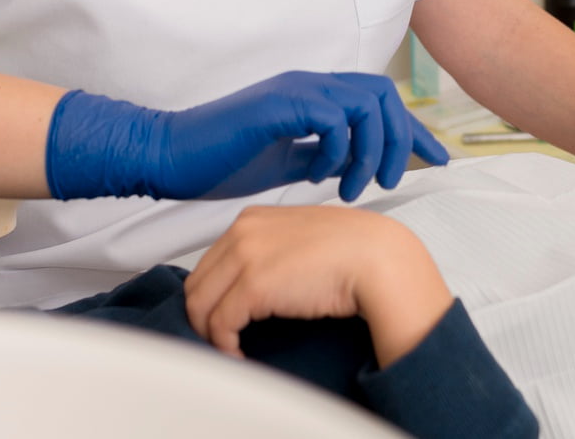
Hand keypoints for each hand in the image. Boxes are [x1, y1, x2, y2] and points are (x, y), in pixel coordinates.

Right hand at [44, 71, 447, 202]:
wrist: (171, 156)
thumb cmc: (221, 161)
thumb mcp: (285, 162)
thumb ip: (320, 157)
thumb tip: (354, 166)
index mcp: (314, 95)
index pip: (380, 102)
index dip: (413, 131)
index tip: (437, 160)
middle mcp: (310, 84)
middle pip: (384, 95)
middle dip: (400, 139)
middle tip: (389, 181)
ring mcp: (294, 90)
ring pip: (366, 102)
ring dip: (371, 148)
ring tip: (356, 186)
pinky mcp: (278, 104)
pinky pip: (331, 117)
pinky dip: (338, 149)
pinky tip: (320, 175)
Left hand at [184, 205, 452, 365]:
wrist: (376, 258)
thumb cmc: (352, 251)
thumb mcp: (300, 238)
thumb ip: (273, 250)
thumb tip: (260, 282)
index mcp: (252, 219)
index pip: (210, 262)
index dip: (211, 295)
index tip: (219, 316)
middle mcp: (242, 233)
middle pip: (197, 283)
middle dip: (202, 316)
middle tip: (219, 339)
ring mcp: (245, 257)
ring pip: (200, 305)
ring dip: (210, 334)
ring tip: (229, 350)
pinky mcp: (253, 286)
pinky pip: (220, 325)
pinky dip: (223, 345)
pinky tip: (238, 355)